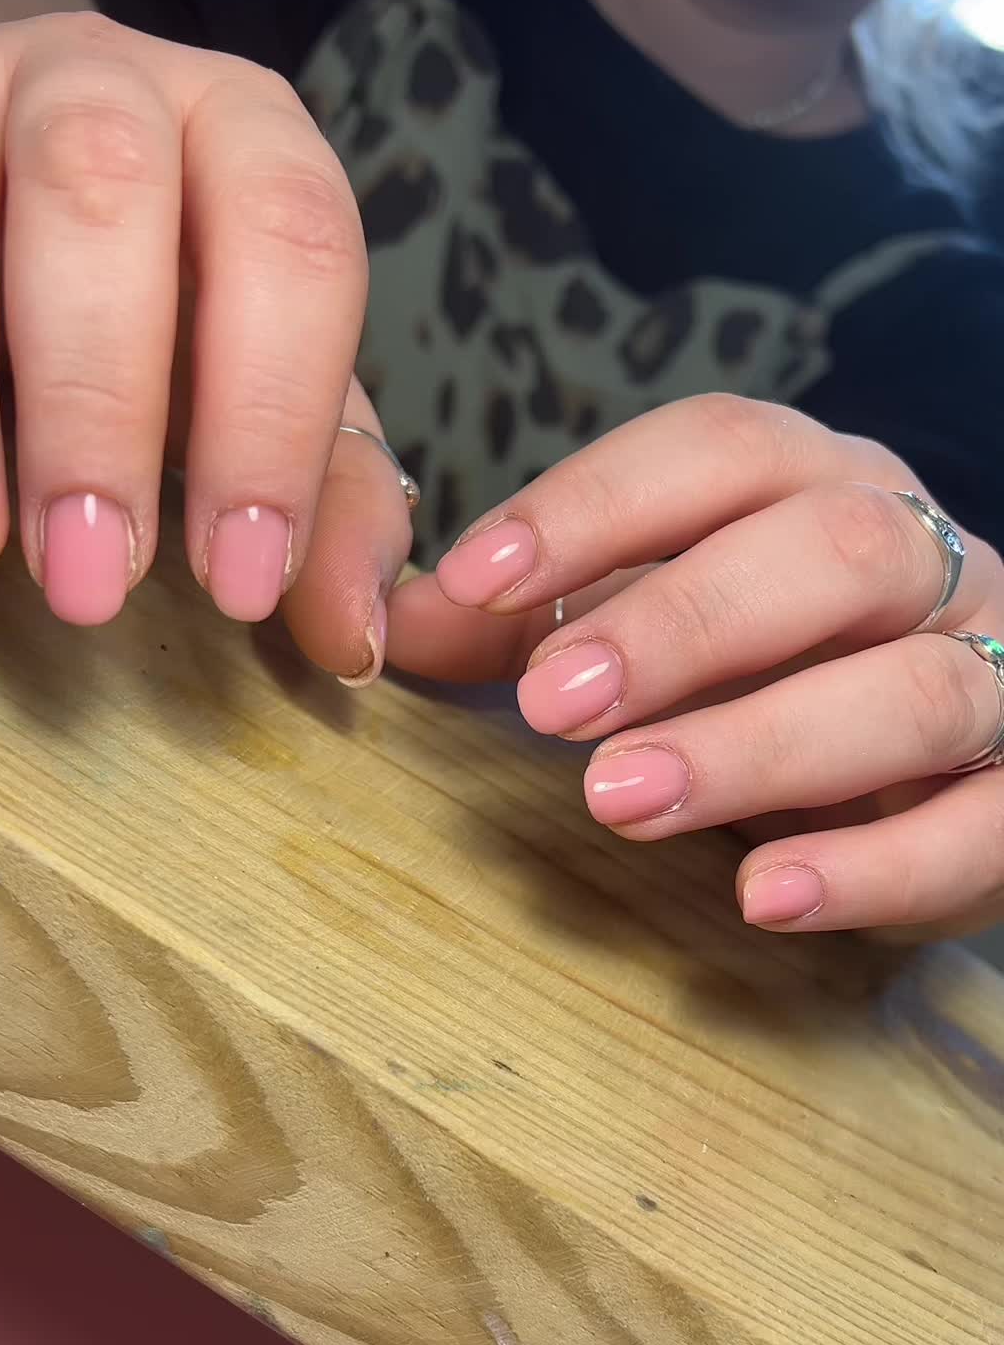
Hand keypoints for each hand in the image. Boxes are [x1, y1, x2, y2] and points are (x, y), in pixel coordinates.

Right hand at [0, 11, 409, 676]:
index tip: (236, 585)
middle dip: (99, 403)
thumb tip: (356, 640)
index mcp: (250, 137)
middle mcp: (111, 81)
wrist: (9, 183)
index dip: (271, 422)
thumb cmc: (160, 313)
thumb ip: (324, 503)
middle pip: (107, 190)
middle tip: (91, 583)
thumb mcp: (256, 396)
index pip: (294, 245)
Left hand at [387, 395, 1003, 935]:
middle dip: (683, 621)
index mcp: (823, 490)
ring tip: (622, 801)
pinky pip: (982, 825)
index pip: (725, 450)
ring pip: (909, 689)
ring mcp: (993, 675)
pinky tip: (763, 894)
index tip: (478, 577)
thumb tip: (400, 621)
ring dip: (759, 744)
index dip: (600, 503)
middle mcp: (926, 561)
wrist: (951, 773)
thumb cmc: (778, 683)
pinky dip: (875, 866)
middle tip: (552, 705)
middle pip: (831, 549)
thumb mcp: (654, 639)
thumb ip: (537, 625)